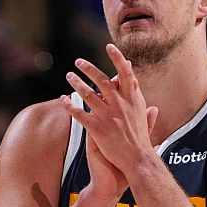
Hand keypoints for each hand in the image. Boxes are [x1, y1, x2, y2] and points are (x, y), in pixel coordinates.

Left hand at [61, 44, 157, 176]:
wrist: (138, 161)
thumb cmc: (141, 140)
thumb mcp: (144, 117)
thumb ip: (141, 101)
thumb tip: (140, 86)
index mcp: (133, 101)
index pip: (126, 73)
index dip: (117, 58)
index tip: (109, 46)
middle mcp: (121, 106)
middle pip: (103, 80)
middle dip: (89, 68)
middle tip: (78, 62)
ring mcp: (109, 117)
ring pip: (89, 95)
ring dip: (77, 83)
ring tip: (69, 76)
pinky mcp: (98, 130)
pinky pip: (80, 115)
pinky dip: (70, 106)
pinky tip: (62, 100)